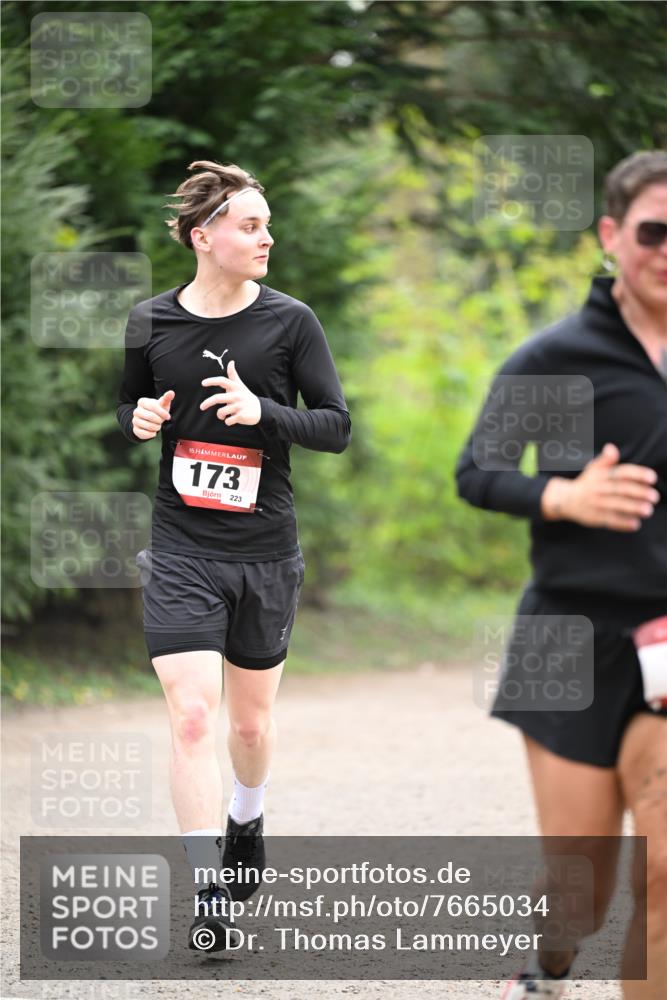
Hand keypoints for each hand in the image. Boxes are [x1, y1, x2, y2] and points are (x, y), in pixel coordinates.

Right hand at [132, 389, 173, 439]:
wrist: (149, 421)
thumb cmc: (158, 411)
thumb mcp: (162, 404)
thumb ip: (166, 398)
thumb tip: (171, 392)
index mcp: (142, 402)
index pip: (153, 407)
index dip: (162, 413)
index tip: (168, 417)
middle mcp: (136, 411)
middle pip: (151, 417)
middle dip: (160, 420)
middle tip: (161, 421)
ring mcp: (134, 420)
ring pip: (148, 426)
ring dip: (157, 427)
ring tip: (157, 426)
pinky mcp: (135, 430)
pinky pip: (145, 434)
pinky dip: (152, 434)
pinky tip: (153, 431)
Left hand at [200, 359, 260, 425]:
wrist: (261, 409)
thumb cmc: (246, 396)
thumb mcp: (240, 385)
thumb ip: (233, 374)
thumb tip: (231, 362)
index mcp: (235, 387)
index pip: (223, 381)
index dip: (212, 381)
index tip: (203, 383)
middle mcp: (237, 395)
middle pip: (218, 398)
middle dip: (207, 403)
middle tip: (201, 407)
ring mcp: (239, 406)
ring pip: (221, 412)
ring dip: (220, 415)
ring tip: (223, 415)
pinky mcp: (241, 416)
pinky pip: (228, 421)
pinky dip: (227, 421)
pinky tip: (232, 419)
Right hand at [541, 442, 658, 531]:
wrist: (564, 499)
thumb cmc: (585, 483)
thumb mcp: (593, 469)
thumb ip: (606, 459)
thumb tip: (611, 447)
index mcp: (600, 475)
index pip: (620, 472)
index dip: (637, 474)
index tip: (652, 478)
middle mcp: (597, 489)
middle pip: (620, 489)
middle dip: (638, 493)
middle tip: (654, 496)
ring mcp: (595, 504)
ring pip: (615, 505)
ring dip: (632, 508)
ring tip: (648, 510)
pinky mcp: (593, 518)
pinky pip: (608, 521)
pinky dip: (622, 523)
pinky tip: (635, 524)